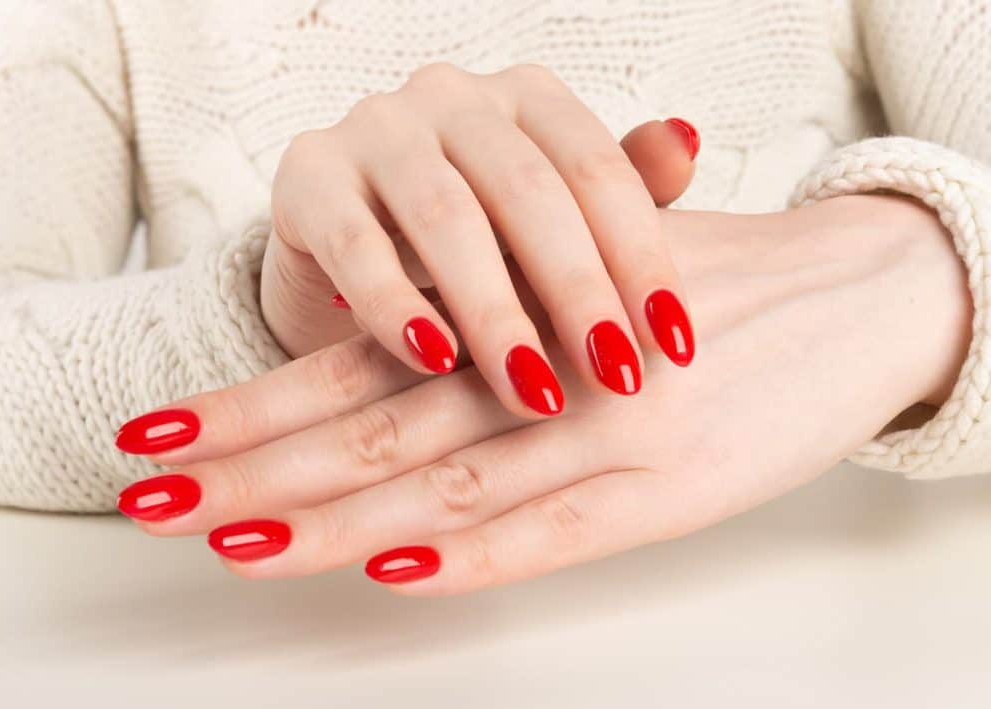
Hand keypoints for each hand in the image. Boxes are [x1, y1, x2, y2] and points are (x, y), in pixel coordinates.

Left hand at [116, 195, 970, 593]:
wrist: (851, 292)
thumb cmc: (701, 285)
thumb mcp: (589, 271)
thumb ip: (499, 309)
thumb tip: (388, 349)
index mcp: (515, 311)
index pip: (354, 367)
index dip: (249, 405)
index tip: (161, 440)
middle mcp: (546, 368)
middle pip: (373, 429)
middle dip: (253, 468)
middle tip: (153, 498)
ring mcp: (609, 431)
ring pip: (446, 483)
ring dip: (333, 517)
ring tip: (232, 540)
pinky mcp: (674, 486)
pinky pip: (554, 531)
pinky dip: (469, 554)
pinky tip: (390, 570)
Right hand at [262, 62, 698, 417]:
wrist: (348, 242)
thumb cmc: (471, 236)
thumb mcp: (547, 219)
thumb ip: (617, 188)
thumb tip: (688, 144)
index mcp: (526, 98)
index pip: (598, 169)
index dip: (641, 256)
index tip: (675, 344)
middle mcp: (452, 97)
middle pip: (528, 191)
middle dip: (577, 291)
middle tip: (614, 377)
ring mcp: (375, 129)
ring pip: (446, 216)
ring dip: (494, 313)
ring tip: (533, 390)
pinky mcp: (307, 174)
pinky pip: (355, 244)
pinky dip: (395, 307)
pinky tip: (434, 361)